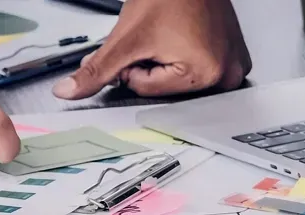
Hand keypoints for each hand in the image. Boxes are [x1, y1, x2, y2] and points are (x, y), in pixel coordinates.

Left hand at [52, 0, 249, 98]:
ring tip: (173, 33)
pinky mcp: (235, 56)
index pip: (146, 89)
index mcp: (206, 74)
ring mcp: (234, 65)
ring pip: (179, 80)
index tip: (143, 41)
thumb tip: (69, 91)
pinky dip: (187, 56)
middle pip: (165, 88)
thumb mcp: (126, 38)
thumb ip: (96, 70)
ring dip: (168, 61)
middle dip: (151, 65)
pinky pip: (199, 69)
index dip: (133, 64)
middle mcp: (227, 74)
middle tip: (159, 36)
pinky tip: (185, 35)